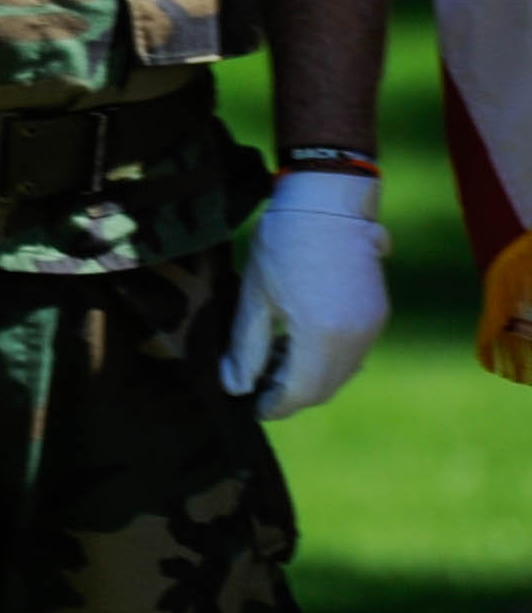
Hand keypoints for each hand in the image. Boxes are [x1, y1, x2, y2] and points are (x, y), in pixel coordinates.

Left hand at [221, 167, 387, 417]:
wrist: (328, 204)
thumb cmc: (283, 245)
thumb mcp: (254, 297)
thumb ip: (245, 348)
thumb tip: (235, 387)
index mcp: (322, 336)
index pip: (300, 392)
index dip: (274, 405)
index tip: (251, 408)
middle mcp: (355, 338)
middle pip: (323, 388)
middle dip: (291, 395)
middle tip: (257, 388)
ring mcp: (371, 327)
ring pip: (340, 373)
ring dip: (309, 378)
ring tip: (271, 362)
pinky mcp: (377, 315)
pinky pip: (352, 353)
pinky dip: (326, 360)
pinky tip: (297, 343)